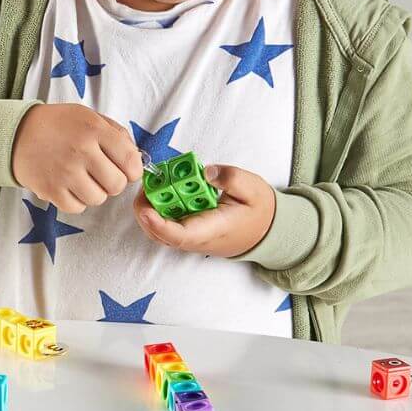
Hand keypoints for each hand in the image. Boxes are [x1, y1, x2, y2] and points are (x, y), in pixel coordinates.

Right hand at [11, 104, 143, 213]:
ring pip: (99, 198)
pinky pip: (77, 207)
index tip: (126, 168)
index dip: (133, 169)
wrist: (17, 134)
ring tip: (83, 178)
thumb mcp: (89, 116)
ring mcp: (65, 173)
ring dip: (95, 191)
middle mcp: (81, 151)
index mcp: (93, 129)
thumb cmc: (58, 125)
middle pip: (117, 184)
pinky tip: (69, 185)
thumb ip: (116, 134)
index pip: (131, 161)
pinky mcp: (51, 190)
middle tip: (101, 173)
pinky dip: (76, 200)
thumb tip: (138, 160)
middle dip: (113, 181)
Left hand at [132, 164, 275, 257]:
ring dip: (150, 205)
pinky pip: (165, 222)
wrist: (265, 231)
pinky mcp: (186, 230)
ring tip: (154, 179)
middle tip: (148, 180)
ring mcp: (188, 237)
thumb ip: (231, 178)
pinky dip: (158, 205)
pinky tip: (163, 184)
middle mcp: (195, 238)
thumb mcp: (252, 188)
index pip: (179, 235)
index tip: (146, 208)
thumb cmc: (258, 211)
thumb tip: (206, 172)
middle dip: (146, 208)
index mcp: (212, 230)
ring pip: (157, 229)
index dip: (158, 224)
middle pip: (159, 233)